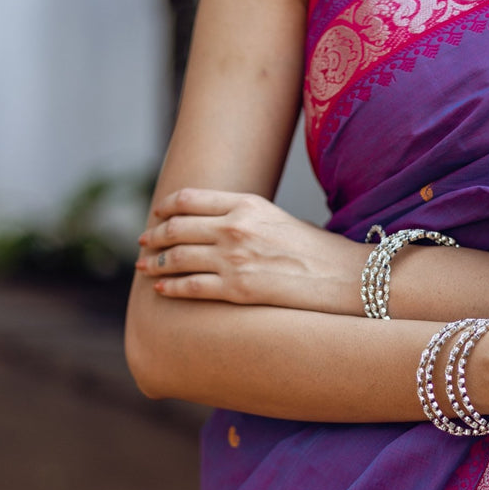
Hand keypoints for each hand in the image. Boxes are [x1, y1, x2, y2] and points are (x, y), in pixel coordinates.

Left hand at [136, 189, 367, 312]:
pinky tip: (161, 290)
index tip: (157, 214)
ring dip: (155, 263)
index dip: (166, 207)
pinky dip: (170, 288)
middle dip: (153, 235)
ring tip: (145, 267)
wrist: (345, 276)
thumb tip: (221, 224)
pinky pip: (190, 287)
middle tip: (143, 241)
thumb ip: (248, 217)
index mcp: (247, 204)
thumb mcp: (279, 218)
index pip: (189, 199)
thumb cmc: (318, 250)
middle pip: (176, 227)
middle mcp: (235, 227)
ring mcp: (234, 259)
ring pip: (176, 258)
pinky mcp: (237, 290)